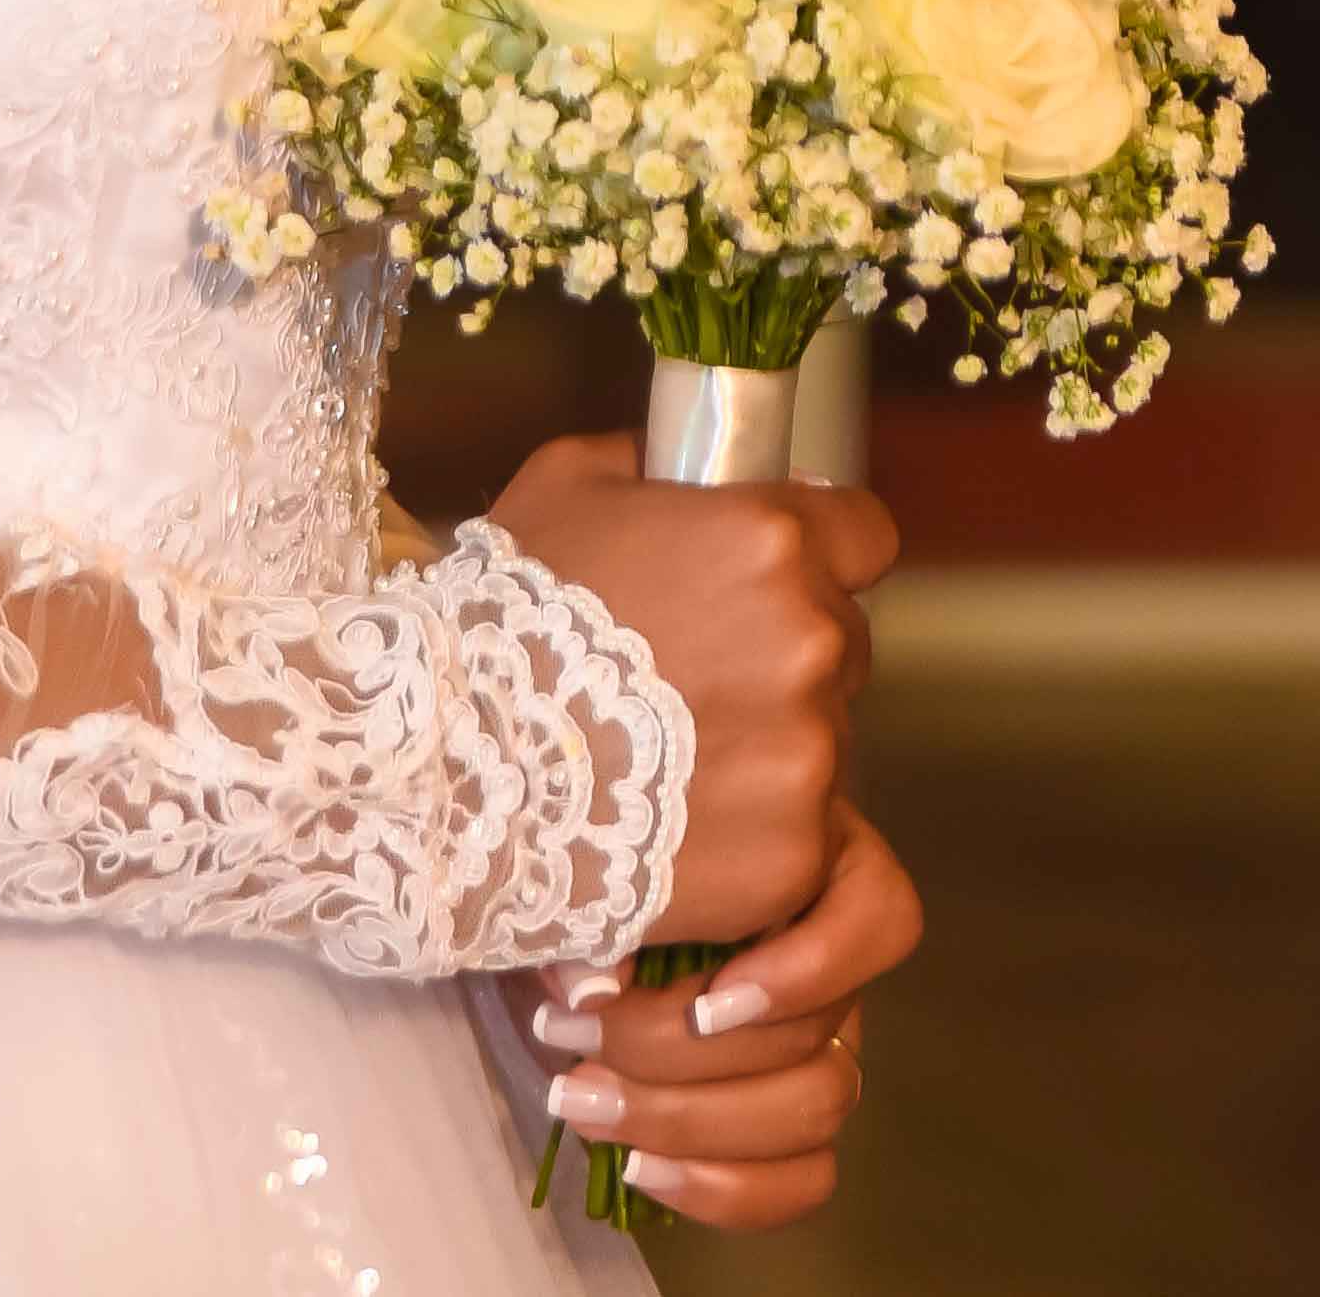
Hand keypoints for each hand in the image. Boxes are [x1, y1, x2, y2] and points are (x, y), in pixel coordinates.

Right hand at [481, 430, 897, 946]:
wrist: (452, 772)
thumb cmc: (502, 617)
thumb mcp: (567, 485)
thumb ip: (653, 464)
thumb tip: (699, 468)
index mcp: (773, 540)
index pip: (867, 535)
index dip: (827, 552)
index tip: (787, 576)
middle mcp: (812, 641)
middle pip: (841, 640)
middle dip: (783, 653)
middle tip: (692, 678)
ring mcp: (811, 757)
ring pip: (825, 740)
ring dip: (770, 747)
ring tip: (669, 763)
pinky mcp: (795, 856)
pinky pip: (810, 839)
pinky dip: (761, 839)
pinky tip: (690, 834)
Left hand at [529, 794, 925, 1232]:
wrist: (591, 902)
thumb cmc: (611, 859)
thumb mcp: (610, 861)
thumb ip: (610, 907)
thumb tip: (593, 990)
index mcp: (819, 867)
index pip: (879, 921)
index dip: (803, 975)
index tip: (704, 1002)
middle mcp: (836, 962)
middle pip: (817, 1040)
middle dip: (683, 1057)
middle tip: (578, 1038)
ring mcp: (827, 1045)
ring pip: (815, 1112)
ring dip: (687, 1121)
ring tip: (582, 1098)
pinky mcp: (799, 1125)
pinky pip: (802, 1182)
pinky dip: (719, 1189)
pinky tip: (634, 1166)